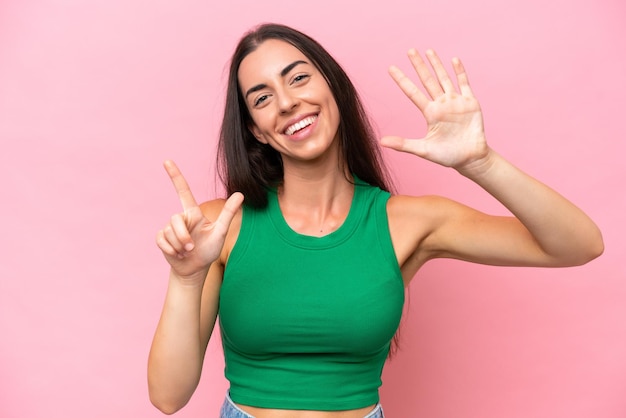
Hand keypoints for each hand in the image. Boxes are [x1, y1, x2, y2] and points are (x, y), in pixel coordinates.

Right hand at [155, 160, 243, 279]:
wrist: (195, 269)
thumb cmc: (209, 250)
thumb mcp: (220, 232)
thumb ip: (228, 213)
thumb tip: (240, 194)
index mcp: (193, 214)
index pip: (183, 191)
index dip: (175, 176)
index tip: (167, 161)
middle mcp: (181, 218)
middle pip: (174, 219)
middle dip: (182, 236)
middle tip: (191, 248)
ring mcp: (169, 229)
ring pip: (168, 232)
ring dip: (179, 246)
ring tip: (186, 252)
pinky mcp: (161, 239)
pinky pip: (161, 240)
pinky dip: (170, 250)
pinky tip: (177, 255)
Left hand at [381, 49, 489, 171]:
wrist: (470, 159)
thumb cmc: (446, 156)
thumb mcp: (423, 150)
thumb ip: (403, 144)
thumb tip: (380, 142)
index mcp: (429, 113)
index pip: (412, 92)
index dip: (402, 80)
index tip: (391, 68)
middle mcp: (441, 104)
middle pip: (427, 80)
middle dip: (419, 66)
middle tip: (410, 50)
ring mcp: (455, 102)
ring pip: (444, 78)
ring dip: (437, 64)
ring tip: (428, 51)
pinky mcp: (470, 102)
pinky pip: (464, 83)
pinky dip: (460, 72)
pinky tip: (454, 60)